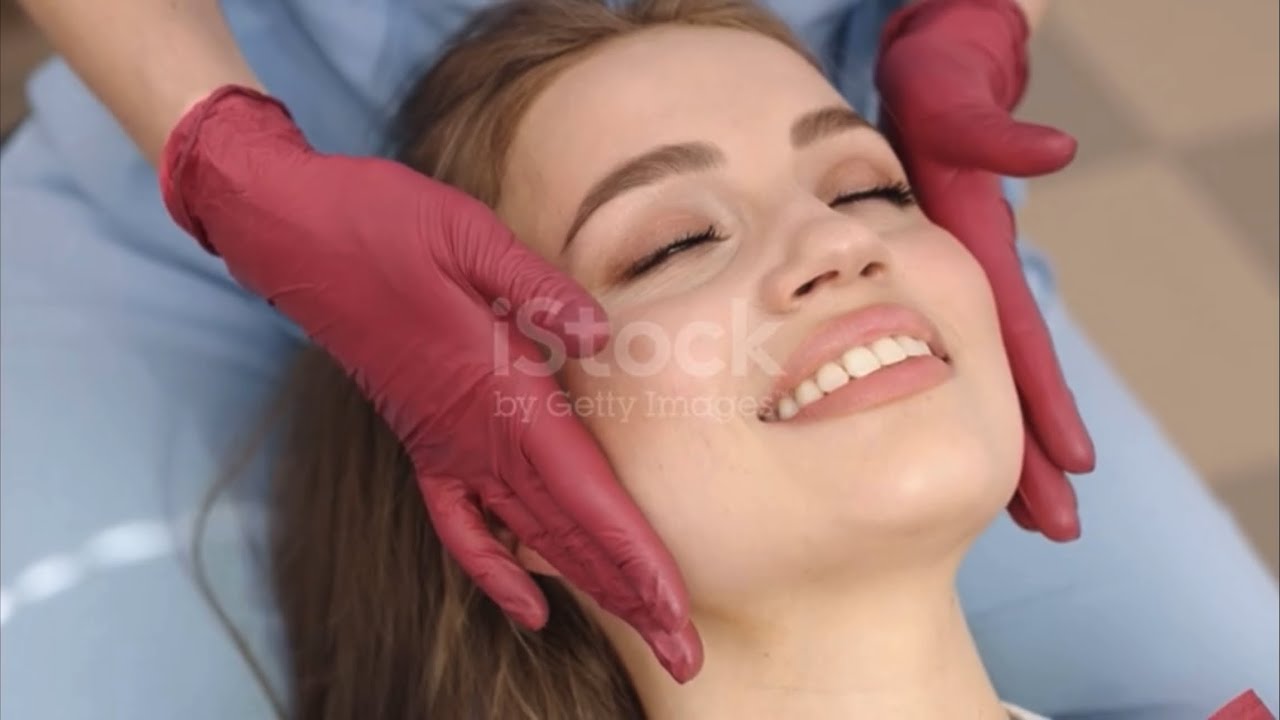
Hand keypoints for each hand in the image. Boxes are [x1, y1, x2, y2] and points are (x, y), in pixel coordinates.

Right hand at [159, 86, 701, 679]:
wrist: (288, 231)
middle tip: (684, 652)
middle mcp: (473, 432)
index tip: (675, 610)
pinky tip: (531, 604)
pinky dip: (497, 568)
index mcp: (495, 387)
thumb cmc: (378, 222)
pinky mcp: (424, 438)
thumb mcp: (466, 235)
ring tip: (642, 629)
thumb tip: (600, 334)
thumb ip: (538, 287)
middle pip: (567, 533)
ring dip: (589, 587)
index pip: (581, 492)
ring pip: (529, 535)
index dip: (634, 555)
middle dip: (630, 593)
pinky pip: (461, 522)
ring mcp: (445, 443)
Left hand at [876, 0, 1095, 539]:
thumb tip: (1054, 153)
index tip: (1075, 470)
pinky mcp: (921, 277)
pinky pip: (932, 351)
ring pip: (971, 379)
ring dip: (994, 444)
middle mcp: (970, 279)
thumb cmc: (939, 90)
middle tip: (1054, 527)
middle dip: (1031, 456)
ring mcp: (945, 283)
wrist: (927, 74)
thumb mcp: (957, 112)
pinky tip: (935, 441)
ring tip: (1014, 513)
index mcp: (979, 255)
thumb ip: (997, 136)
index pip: (1019, 346)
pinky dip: (941, 401)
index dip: (1046, 406)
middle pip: (1005, 381)